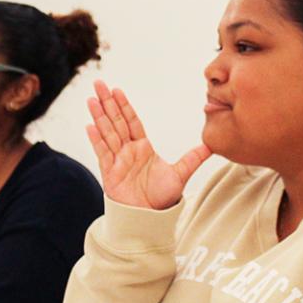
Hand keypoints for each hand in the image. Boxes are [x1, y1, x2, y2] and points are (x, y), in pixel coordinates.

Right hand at [86, 80, 210, 209]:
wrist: (149, 219)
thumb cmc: (161, 198)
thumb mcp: (181, 174)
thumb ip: (193, 158)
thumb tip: (212, 145)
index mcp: (142, 147)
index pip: (131, 121)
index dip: (124, 105)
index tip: (117, 90)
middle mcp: (128, 151)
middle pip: (116, 121)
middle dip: (107, 102)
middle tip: (98, 83)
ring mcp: (117, 161)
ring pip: (107, 133)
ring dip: (99, 115)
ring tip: (91, 99)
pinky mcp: (110, 173)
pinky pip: (103, 153)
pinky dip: (96, 139)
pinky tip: (90, 125)